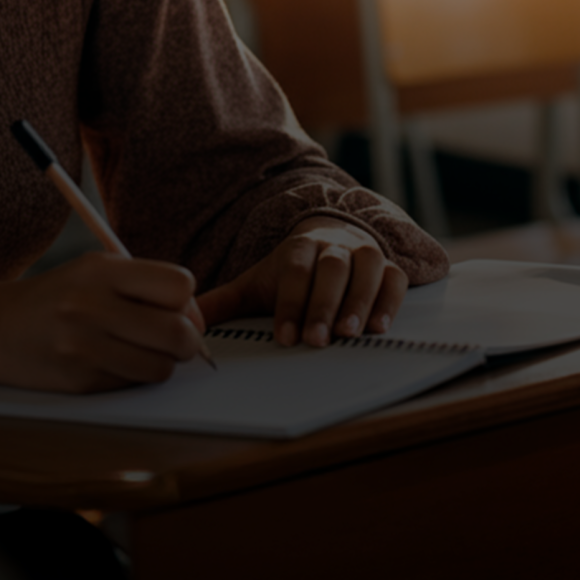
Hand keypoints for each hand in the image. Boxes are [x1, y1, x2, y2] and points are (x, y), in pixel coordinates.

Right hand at [0, 253, 206, 392]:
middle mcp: (92, 306)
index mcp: (100, 270)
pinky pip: (133, 384)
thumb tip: (197, 321)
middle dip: (186, 340)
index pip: (178, 285)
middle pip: (178, 331)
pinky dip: (133, 376)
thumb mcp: (95, 271)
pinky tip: (111, 361)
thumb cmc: (55, 296)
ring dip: (161, 363)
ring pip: (162, 367)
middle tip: (172, 338)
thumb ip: (146, 285)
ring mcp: (85, 348)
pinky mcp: (81, 382)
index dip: (186, 300)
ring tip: (138, 349)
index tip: (176, 307)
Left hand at [195, 221, 407, 347]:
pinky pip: (394, 278)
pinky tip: (379, 327)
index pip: (294, 272)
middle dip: (323, 305)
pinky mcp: (387, 266)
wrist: (327, 239)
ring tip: (350, 334)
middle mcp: (333, 246)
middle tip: (317, 340)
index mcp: (297, 248)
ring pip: (367, 269)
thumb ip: (223, 303)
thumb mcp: (255, 283)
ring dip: (359, 302)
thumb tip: (184, 321)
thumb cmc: (289, 273)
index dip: (290, 303)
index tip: (285, 336)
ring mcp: (363, 253)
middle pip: (331, 269)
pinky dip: (389, 300)